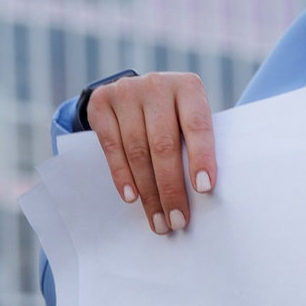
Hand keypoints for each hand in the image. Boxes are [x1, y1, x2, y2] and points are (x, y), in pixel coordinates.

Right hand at [85, 72, 218, 234]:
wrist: (134, 91)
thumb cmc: (172, 115)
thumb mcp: (187, 117)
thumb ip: (193, 144)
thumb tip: (200, 194)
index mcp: (188, 86)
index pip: (197, 125)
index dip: (201, 157)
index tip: (204, 189)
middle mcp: (157, 85)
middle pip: (164, 144)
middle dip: (171, 188)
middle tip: (176, 220)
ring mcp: (126, 91)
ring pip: (137, 150)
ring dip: (148, 192)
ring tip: (157, 219)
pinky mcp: (101, 103)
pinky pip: (111, 146)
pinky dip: (121, 176)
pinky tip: (131, 198)